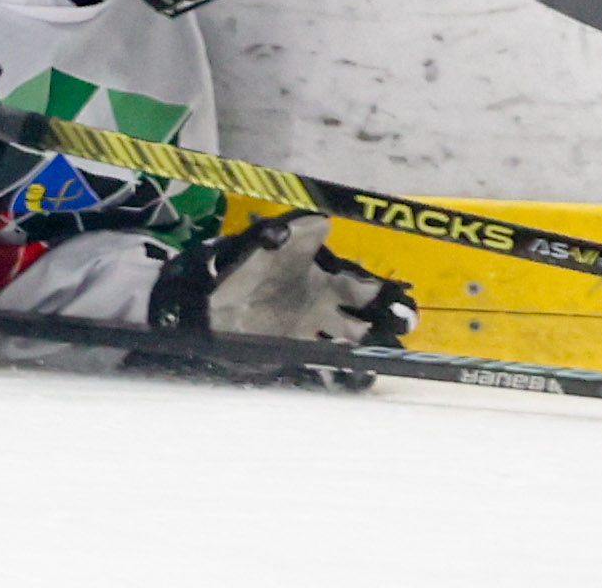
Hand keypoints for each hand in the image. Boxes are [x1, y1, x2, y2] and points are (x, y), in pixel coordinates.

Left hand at [145, 211, 414, 389]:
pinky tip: (353, 381)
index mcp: (320, 278)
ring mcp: (310, 333)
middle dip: (386, 326)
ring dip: (367, 354)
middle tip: (398, 333)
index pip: (361, 286)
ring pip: (351, 347)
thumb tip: (323, 220)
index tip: (392, 300)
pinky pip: (326, 369)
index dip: (380, 292)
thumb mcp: (263, 243)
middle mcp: (322, 307)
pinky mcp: (294, 354)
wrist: (202, 302)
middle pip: (366, 319)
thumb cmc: (237, 267)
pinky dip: (342, 377)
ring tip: (377, 363)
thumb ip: (291, 233)